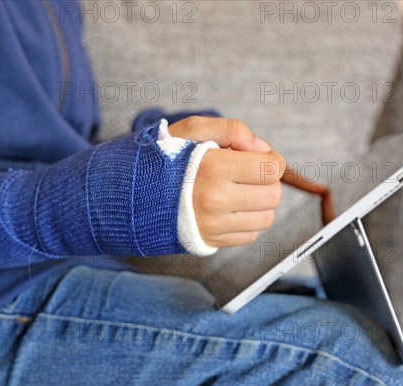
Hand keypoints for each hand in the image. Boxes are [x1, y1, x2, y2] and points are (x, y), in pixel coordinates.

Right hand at [169, 117, 285, 247]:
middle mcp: (215, 200)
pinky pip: (249, 235)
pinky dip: (245, 221)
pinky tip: (228, 208)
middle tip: (248, 174)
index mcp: (213, 168)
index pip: (271, 168)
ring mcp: (213, 224)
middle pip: (272, 195)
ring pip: (265, 218)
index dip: (272, 159)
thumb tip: (262, 148)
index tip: (257, 157)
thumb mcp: (191, 129)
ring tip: (238, 191)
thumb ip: (231, 129)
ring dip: (259, 203)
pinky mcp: (210, 241)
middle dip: (267, 181)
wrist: (130, 194)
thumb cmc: (162, 158)